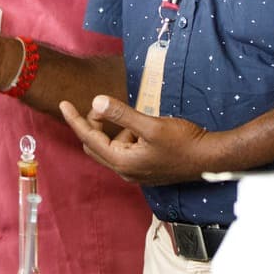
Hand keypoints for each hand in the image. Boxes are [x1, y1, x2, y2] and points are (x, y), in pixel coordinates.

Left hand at [59, 94, 216, 185]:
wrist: (209, 158)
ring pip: (112, 147)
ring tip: (136, 117)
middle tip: (103, 106)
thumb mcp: (151, 125)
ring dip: (116, 130)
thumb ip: (122, 114)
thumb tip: (96, 101)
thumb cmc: (183, 142)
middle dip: (94, 124)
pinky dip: (128, 136)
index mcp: (122, 162)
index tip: (63, 104)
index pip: (90, 139)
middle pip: (96, 146)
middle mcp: (125, 171)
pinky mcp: (145, 168)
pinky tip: (145, 128)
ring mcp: (135, 172)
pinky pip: (126, 149)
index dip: (76, 120)